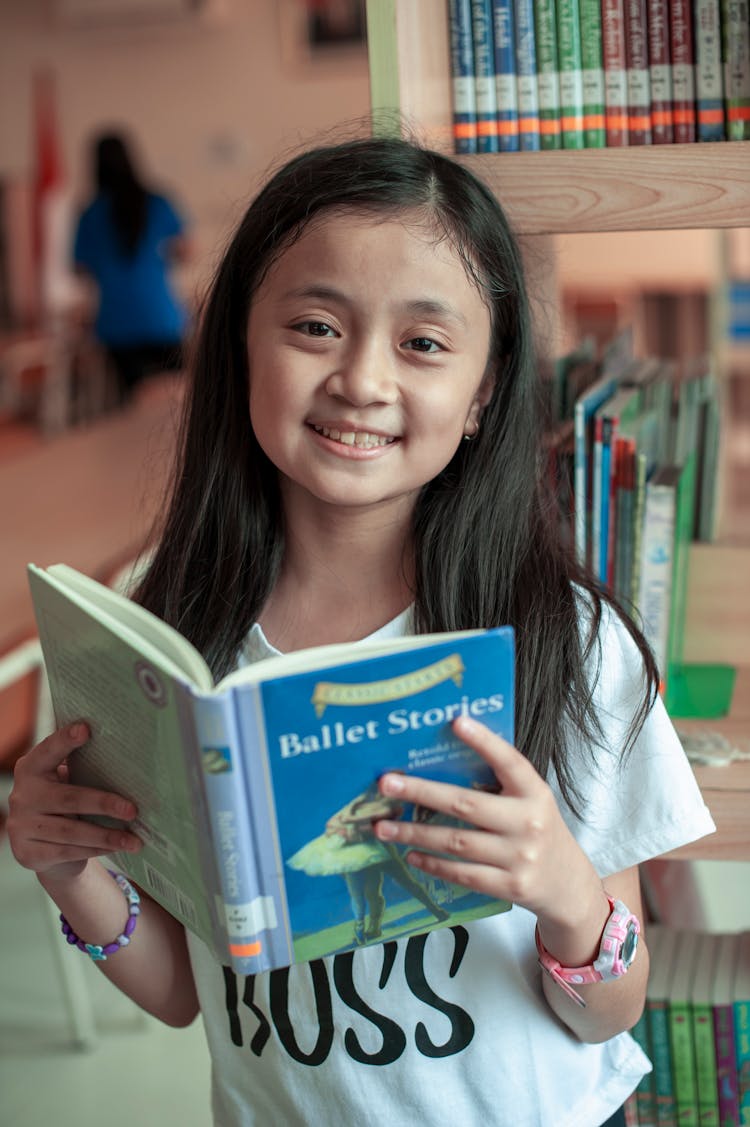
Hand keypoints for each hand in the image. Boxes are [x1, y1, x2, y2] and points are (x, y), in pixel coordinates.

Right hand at [7, 723, 141, 884]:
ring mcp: (20, 826)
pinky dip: (96, 850)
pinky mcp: (27, 854)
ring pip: (70, 831)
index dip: (65, 740)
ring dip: (106, 835)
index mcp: (32, 768)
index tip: (86, 728)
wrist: (46, 850)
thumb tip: (129, 760)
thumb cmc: (66, 805)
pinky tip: (116, 848)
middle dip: (104, 804)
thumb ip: (84, 770)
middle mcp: (21, 795)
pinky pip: (68, 852)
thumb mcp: (69, 784)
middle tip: (132, 810)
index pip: (48, 750)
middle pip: (68, 798)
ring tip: (135, 840)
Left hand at [374, 715, 603, 934]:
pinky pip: (462, 874)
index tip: (456, 722)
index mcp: (535, 793)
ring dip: (414, 832)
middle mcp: (529, 823)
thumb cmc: (539, 832)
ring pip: (456, 842)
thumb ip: (501, 783)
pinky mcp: (510, 887)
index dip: (484, 741)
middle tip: (387, 783)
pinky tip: (411, 854)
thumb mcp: (532, 801)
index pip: (510, 762)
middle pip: (466, 804)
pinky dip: (433, 864)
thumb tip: (446, 756)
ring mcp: (520, 857)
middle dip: (422, 792)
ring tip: (383, 826)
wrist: (568, 885)